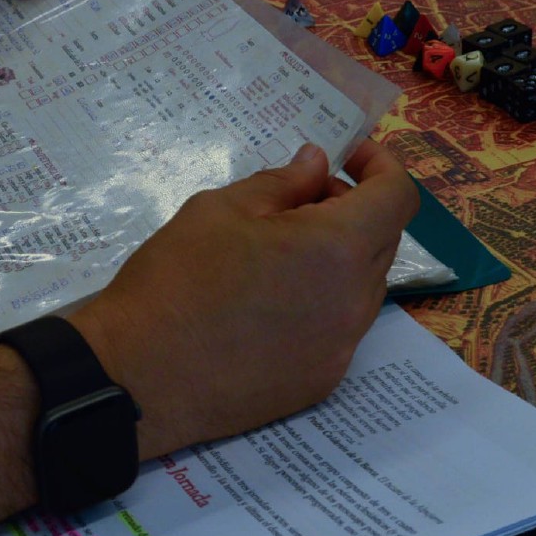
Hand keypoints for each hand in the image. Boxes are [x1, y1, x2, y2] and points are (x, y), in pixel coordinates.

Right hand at [73, 139, 417, 458]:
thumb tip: (316, 165)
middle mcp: (356, 302)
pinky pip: (340, 327)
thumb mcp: (221, 209)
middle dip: (352, 208)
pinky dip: (321, 301)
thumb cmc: (176, 279)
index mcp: (338, 249)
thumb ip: (282, 183)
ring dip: (338, 256)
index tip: (348, 155)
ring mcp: (342, 348)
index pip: (397, 196)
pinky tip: (267, 303)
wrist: (138, 377)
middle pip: (383, 240)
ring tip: (276, 252)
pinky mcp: (321, 381)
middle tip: (297, 200)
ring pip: (363, 285)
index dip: (380, 165)